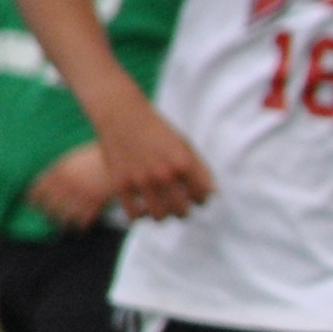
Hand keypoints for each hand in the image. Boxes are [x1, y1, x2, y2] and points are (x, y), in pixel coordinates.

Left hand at [25, 142, 116, 228]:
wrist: (126, 156)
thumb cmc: (102, 155)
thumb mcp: (78, 157)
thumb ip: (65, 168)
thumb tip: (54, 177)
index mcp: (62, 169)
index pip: (40, 186)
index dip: (34, 197)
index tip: (30, 203)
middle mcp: (68, 182)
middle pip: (50, 204)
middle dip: (47, 212)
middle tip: (46, 217)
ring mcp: (82, 192)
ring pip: (65, 215)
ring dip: (63, 222)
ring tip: (62, 226)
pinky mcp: (97, 201)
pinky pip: (84, 219)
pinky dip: (81, 224)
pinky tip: (81, 227)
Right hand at [101, 102, 214, 220]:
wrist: (121, 114)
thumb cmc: (157, 130)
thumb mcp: (184, 145)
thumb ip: (200, 169)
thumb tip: (212, 194)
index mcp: (183, 164)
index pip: (202, 197)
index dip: (200, 199)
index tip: (194, 197)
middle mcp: (163, 174)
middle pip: (182, 212)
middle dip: (182, 210)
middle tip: (178, 206)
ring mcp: (141, 180)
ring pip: (159, 217)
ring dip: (162, 215)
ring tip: (160, 209)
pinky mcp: (120, 184)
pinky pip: (134, 215)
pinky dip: (139, 216)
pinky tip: (140, 209)